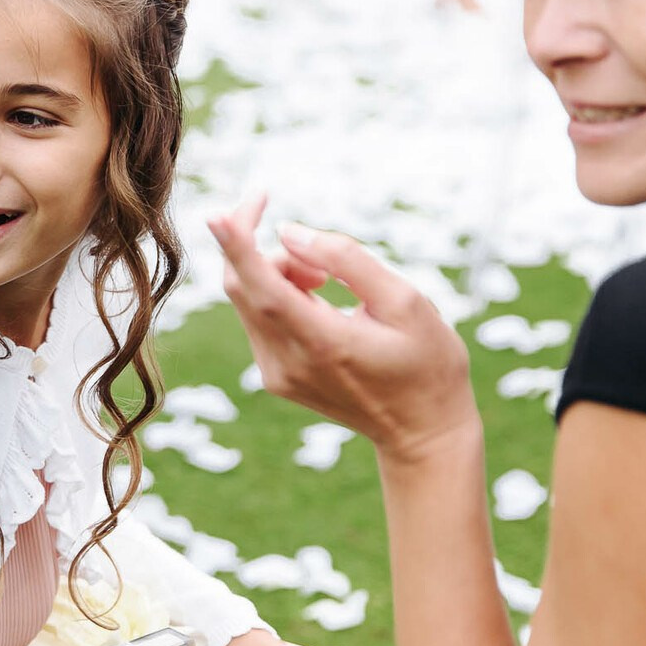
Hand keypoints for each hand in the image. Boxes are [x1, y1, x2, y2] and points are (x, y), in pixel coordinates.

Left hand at [206, 195, 475, 462]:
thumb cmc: (426, 362)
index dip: (236, 246)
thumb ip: (346, 260)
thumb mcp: (405, 301)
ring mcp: (276, 374)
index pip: (261, 287)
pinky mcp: (274, 378)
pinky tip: (317, 303)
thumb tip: (287, 232)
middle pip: (242, 286)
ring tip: (325, 281)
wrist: (422, 432)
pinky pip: (257, 318)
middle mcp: (287, 362)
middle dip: (264, 248)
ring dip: (276, 272)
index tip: (219, 213)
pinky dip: (276, 295)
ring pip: (246, 300)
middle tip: (315, 253)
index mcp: (322, 342)